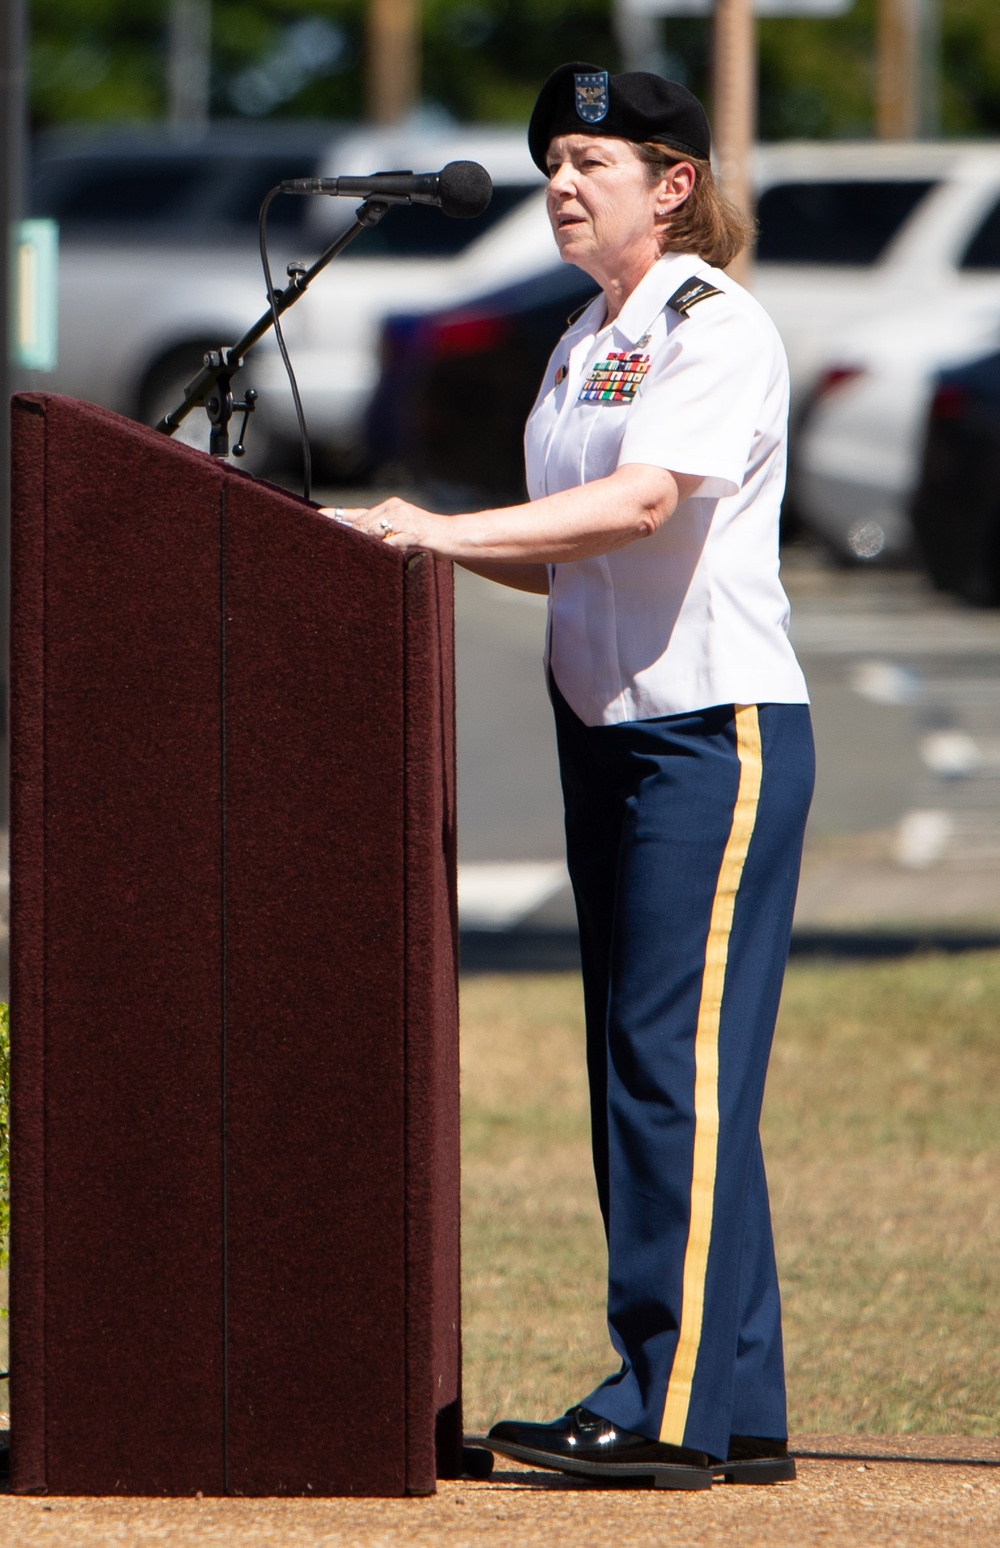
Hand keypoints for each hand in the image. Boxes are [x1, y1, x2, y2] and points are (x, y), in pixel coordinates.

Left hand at [318, 496, 447, 553]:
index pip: (356, 511)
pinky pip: (390, 543)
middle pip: (362, 524)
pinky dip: (380, 551)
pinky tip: (371, 560)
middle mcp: (395, 508)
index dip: (335, 516)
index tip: (317, 519)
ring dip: (360, 545)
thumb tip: (356, 542)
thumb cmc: (427, 539)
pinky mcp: (414, 533)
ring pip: (373, 532)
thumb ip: (381, 534)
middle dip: (346, 537)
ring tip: (345, 557)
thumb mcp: (402, 531)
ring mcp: (405, 519)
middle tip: (329, 550)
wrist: (456, 537)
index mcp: (390, 507)